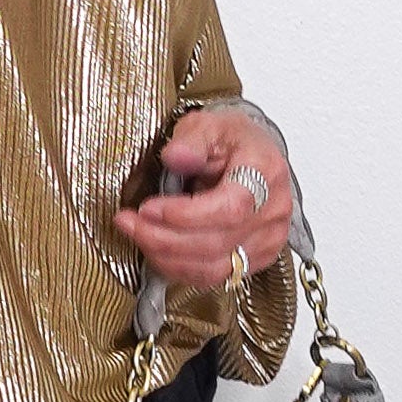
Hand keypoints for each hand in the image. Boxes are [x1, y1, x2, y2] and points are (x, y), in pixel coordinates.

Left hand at [115, 104, 294, 291]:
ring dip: (167, 258)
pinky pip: (213, 276)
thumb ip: (192, 139)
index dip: (185, 215)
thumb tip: (175, 155)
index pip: (229, 208)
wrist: (253, 157)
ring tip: (137, 235)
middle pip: (216, 243)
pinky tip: (157, 251)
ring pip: (214, 268)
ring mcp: (267, 240)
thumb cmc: (233, 141)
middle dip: (163, 238)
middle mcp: (272, 212)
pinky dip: (179, 268)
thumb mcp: (210, 125)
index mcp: (265, 173)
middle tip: (129, 222)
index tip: (148, 208)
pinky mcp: (255, 259)